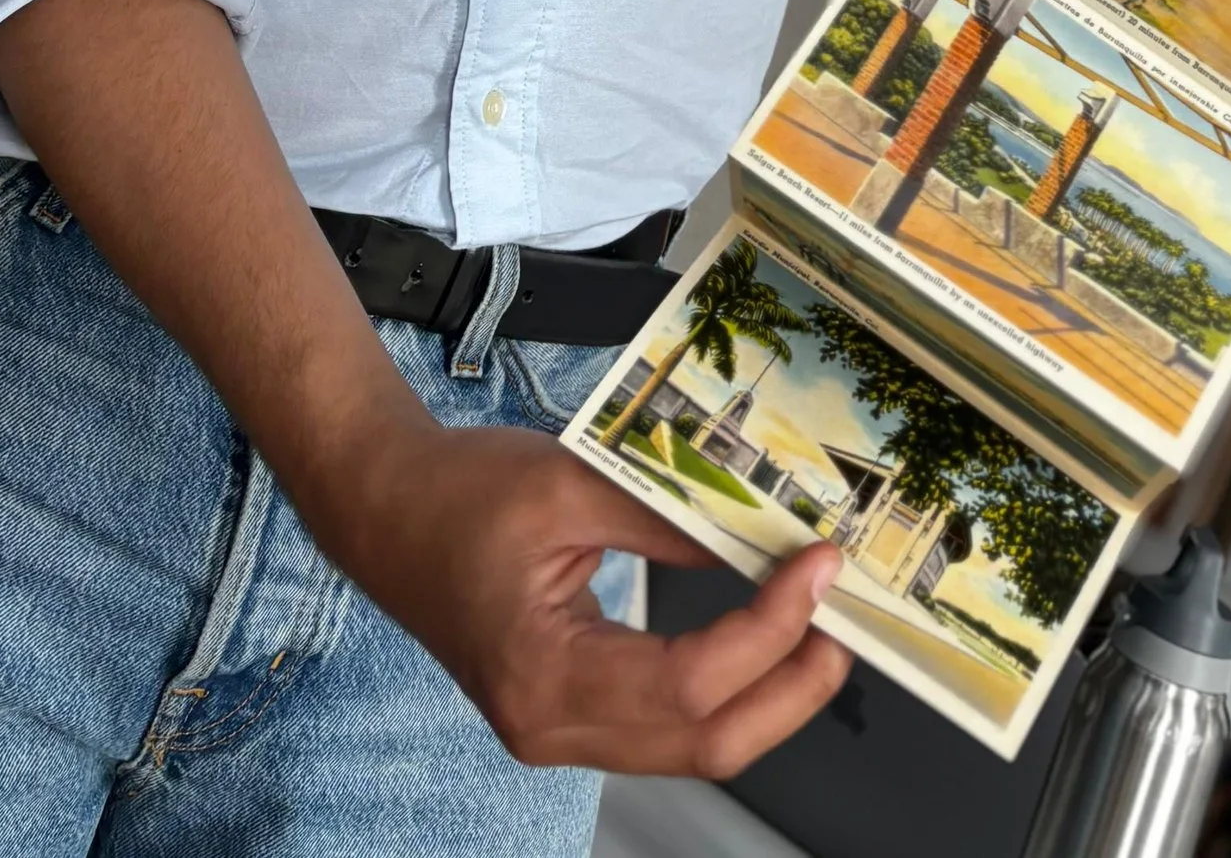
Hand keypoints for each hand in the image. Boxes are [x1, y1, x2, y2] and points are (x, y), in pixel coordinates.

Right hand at [0, 0, 847, 780]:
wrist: (385, 511)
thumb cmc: (462, 492)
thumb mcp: (571, 485)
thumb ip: (667, 518)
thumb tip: (764, 533)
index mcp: (544, 676)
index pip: (687, 681)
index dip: (768, 629)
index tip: (818, 569)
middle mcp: (551, 727)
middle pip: (700, 742)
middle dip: (788, 690)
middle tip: (845, 625)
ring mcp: (557, 729)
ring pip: (686, 744)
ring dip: (765, 695)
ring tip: (820, 630)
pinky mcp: (567, 710)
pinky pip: (662, 724)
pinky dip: (723, 689)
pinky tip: (762, 640)